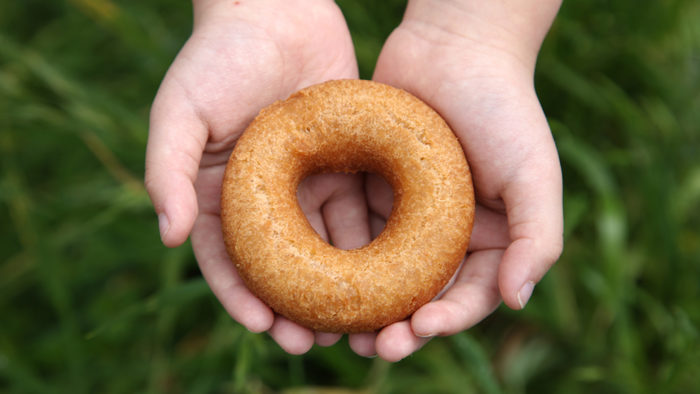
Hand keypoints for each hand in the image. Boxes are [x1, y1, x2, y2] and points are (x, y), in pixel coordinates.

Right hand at [145, 0, 369, 353]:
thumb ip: (167, 172)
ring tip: (358, 323)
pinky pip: (361, 212)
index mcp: (219, 196)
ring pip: (326, 249)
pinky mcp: (345, 167)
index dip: (243, 298)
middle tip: (315, 343)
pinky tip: (391, 273)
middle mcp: (265, 201)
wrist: (274, 8)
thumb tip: (167, 235)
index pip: (228, 261)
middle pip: (281, 268)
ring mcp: (307, 186)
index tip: (266, 328)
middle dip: (296, 308)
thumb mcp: (179, 113)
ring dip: (340, 289)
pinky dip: (373, 246)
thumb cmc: (217, 58)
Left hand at [354, 0, 563, 360]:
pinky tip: (316, 280)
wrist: (454, 48)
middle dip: (398, 328)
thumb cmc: (503, 110)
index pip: (468, 295)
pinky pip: (352, 232)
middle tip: (373, 349)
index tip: (418, 330)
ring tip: (338, 332)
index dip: (446, 320)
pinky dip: (337, 260)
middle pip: (419, 296)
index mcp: (488, 240)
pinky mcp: (370, 191)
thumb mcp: (534, 174)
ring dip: (361, 306)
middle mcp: (446, 235)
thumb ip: (536, 239)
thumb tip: (517, 301)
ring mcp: (405, 216)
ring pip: (380, 274)